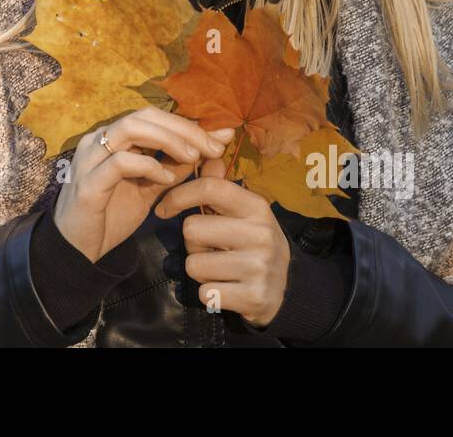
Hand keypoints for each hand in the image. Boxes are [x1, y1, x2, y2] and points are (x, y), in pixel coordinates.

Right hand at [53, 108, 235, 263]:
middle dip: (183, 128)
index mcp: (114, 138)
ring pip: (131, 129)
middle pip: (145, 115)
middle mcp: (99, 140)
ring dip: (168, 140)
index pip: (154, 116)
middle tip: (213, 146)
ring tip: (193, 157)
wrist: (77, 250)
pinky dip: (148, 165)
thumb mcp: (150, 189)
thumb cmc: (111, 215)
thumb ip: (173, 168)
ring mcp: (90, 158)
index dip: (188, 123)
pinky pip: (120, 162)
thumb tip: (208, 150)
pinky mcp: (88, 182)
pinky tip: (167, 179)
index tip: (222, 134)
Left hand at [153, 157, 290, 327]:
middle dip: (193, 242)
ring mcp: (259, 266)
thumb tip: (206, 155)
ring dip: (200, 269)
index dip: (177, 196)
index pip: (208, 188)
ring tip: (220, 268)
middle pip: (191, 229)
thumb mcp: (244, 212)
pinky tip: (227, 288)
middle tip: (212, 248)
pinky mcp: (253, 297)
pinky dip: (209, 292)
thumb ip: (220, 186)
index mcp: (256, 207)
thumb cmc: (255, 242)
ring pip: (193, 264)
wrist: (288, 287)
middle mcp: (260, 233)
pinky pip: (204, 291)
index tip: (164, 208)